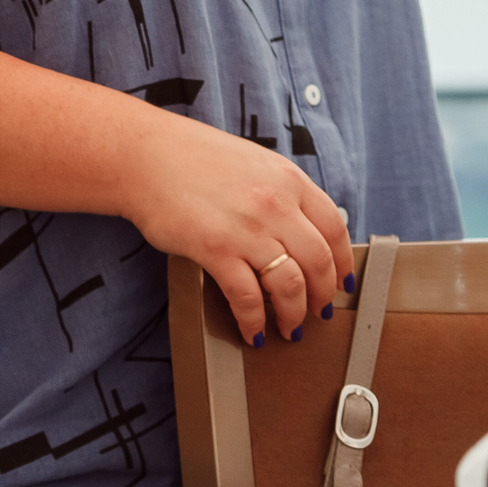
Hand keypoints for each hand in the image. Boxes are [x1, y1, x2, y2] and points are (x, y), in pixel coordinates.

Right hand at [123, 114, 353, 345]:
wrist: (144, 155)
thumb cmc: (191, 157)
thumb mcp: (252, 163)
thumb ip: (279, 192)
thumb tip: (299, 230)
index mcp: (289, 179)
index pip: (335, 228)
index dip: (343, 262)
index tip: (341, 281)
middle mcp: (275, 203)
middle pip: (319, 262)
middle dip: (322, 295)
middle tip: (317, 312)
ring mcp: (247, 228)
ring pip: (290, 285)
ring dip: (293, 315)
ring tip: (289, 328)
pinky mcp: (215, 250)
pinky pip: (247, 297)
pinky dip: (254, 321)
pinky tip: (252, 331)